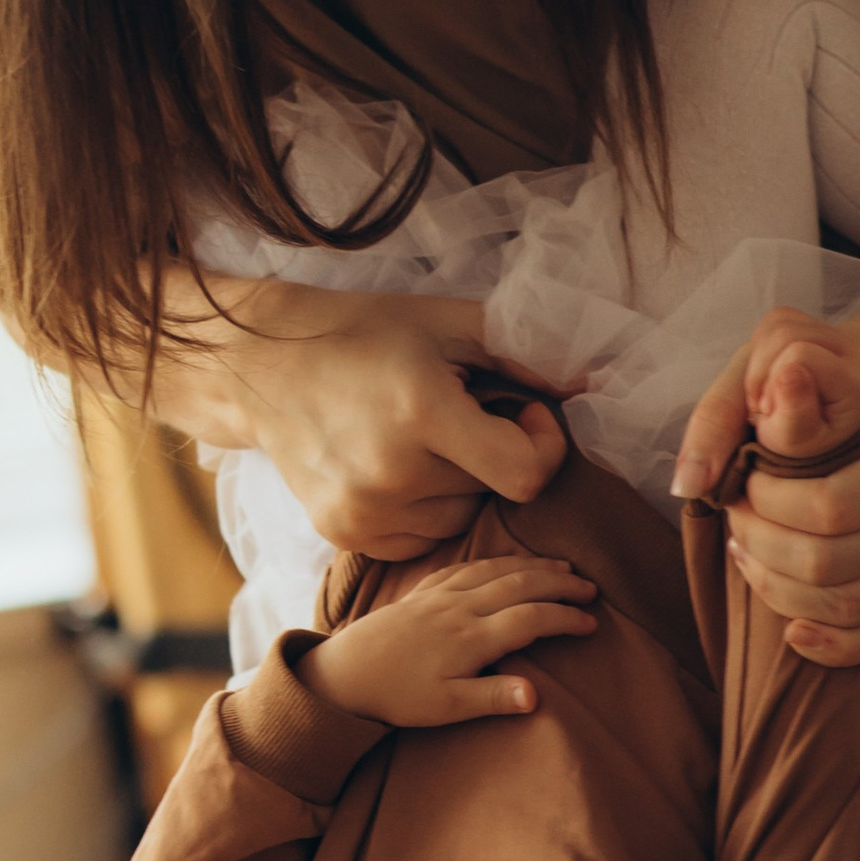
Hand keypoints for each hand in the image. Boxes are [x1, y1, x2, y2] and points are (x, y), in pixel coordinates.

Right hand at [174, 287, 568, 558]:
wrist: (261, 366)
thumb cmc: (364, 333)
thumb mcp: (449, 322)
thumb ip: (528, 348)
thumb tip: (598, 378)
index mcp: (421, 411)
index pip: (527, 474)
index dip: (542, 444)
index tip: (523, 412)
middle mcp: (391, 471)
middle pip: (492, 491)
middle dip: (492, 453)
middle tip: (457, 413)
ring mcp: (363, 510)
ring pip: (459, 518)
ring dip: (459, 485)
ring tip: (419, 439)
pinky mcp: (344, 533)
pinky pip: (422, 538)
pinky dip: (424, 509)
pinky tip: (394, 467)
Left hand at [301, 558, 598, 726]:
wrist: (344, 673)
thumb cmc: (398, 696)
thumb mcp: (446, 708)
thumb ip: (492, 698)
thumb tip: (537, 696)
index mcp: (471, 638)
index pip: (531, 620)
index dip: (565, 618)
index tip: (592, 624)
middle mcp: (459, 609)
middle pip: (520, 585)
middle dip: (559, 585)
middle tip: (591, 589)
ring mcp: (440, 596)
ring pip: (495, 570)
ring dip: (532, 566)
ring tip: (562, 568)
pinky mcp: (423, 592)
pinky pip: (466, 566)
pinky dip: (495, 561)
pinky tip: (506, 562)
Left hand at [671, 304, 859, 663]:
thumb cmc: (815, 377)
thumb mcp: (770, 359)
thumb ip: (729, 410)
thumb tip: (696, 478)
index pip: (831, 509)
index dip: (768, 506)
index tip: (744, 479)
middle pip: (832, 565)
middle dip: (763, 545)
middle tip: (736, 515)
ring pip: (846, 606)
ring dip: (777, 588)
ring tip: (747, 550)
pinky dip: (830, 644)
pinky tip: (791, 629)